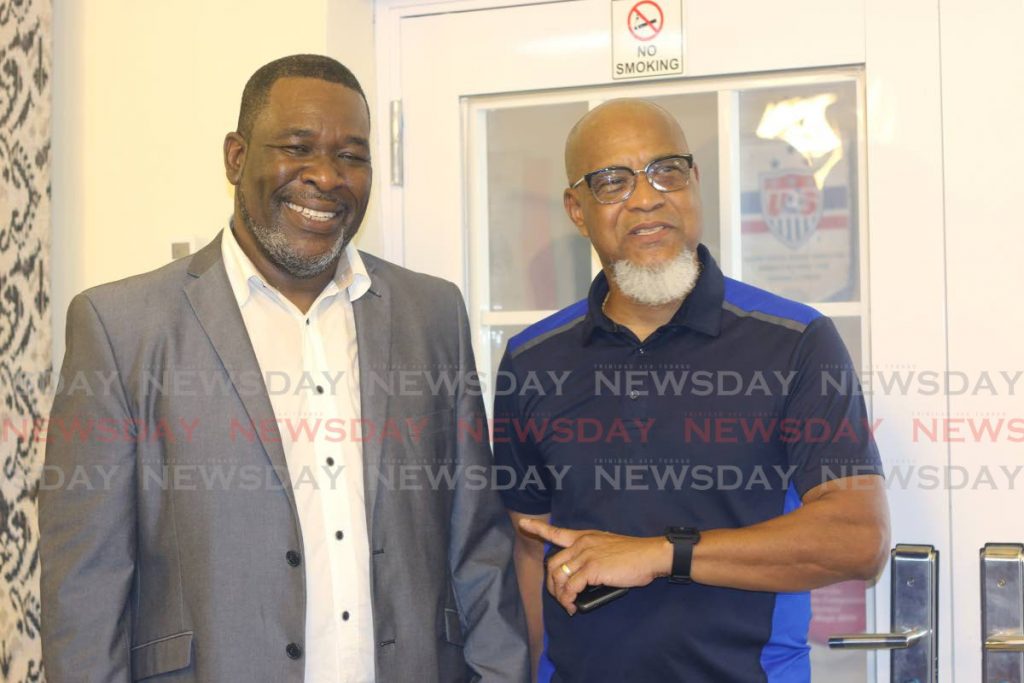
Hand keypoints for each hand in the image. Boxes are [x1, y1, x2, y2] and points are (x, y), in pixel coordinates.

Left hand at [518, 518, 672, 615]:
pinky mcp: (592, 569)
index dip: (538, 529)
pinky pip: (570, 587)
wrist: (650, 555)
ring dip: (559, 595)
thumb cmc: (634, 555)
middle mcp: (582, 543)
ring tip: (568, 605)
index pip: (557, 532)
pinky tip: (573, 606)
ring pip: (558, 577)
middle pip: (553, 564)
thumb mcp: (608, 548)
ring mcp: (585, 555)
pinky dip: (568, 600)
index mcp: (585, 537)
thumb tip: (583, 578)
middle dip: (552, 584)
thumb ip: (592, 556)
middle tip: (561, 598)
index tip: (523, 524)